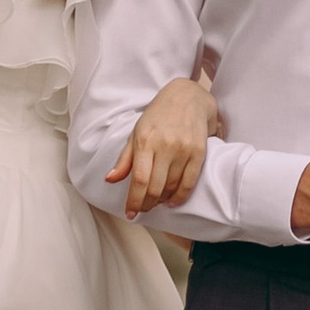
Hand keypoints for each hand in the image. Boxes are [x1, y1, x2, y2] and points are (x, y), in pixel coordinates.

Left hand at [108, 75, 220, 215]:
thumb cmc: (159, 115)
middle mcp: (165, 146)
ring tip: (156, 201)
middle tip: (142, 209)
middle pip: (155, 187)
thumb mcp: (137, 132)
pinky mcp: (199, 152)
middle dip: (146, 204)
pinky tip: (172, 200)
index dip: (134, 201)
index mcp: (145, 141)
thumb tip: (110, 179)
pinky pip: (189, 182)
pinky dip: (180, 196)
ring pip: (172, 187)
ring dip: (162, 200)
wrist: (189, 96)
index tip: (130, 213)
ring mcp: (184, 149)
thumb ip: (125, 159)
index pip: (139, 179)